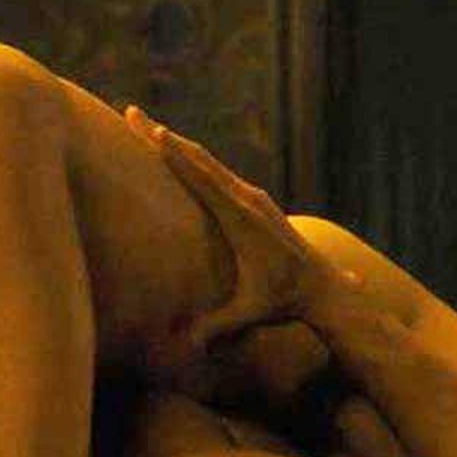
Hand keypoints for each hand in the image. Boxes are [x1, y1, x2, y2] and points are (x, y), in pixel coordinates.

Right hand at [124, 106, 354, 349]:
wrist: (325, 288)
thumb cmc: (284, 301)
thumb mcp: (249, 314)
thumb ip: (216, 327)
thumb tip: (185, 344)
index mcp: (242, 219)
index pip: (202, 178)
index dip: (175, 153)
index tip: (153, 129)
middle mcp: (247, 200)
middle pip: (199, 159)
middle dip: (163, 136)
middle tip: (132, 112)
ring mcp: (253, 197)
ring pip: (209, 162)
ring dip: (177, 144)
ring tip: (148, 127)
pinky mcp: (255, 200)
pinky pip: (219, 173)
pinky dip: (195, 158)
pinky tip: (179, 151)